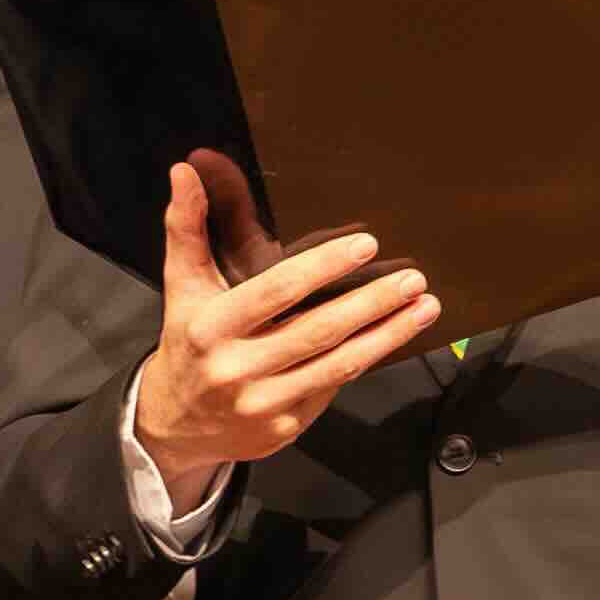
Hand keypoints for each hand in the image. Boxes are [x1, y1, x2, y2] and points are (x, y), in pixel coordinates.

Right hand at [129, 154, 441, 487]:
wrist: (175, 423)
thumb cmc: (188, 339)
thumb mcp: (183, 284)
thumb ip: (187, 227)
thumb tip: (185, 170)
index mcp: (212, 326)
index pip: (278, 291)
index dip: (324, 266)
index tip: (366, 245)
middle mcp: (237, 368)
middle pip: (318, 331)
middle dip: (373, 303)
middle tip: (414, 279)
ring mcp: (263, 404)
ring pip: (338, 365)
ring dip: (387, 335)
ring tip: (424, 306)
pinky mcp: (285, 429)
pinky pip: (333, 389)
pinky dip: (364, 360)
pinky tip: (391, 336)